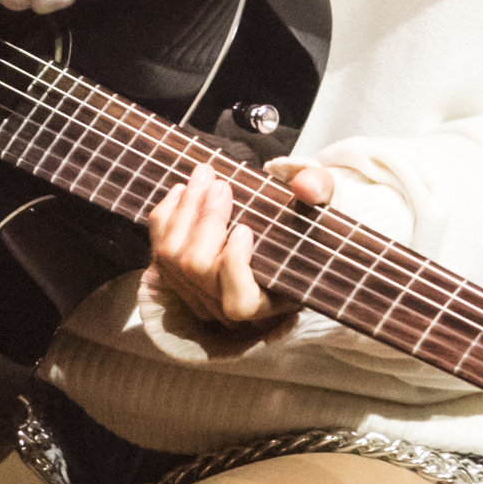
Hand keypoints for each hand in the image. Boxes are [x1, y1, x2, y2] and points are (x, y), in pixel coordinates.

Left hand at [148, 159, 333, 328]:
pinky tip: (180, 190)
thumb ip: (320, 192)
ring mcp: (199, 294)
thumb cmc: (305, 224)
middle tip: (221, 184)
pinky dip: (165, 217)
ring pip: (173, 259)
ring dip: (184, 211)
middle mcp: (228, 307)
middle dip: (206, 222)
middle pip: (199, 271)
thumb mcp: (324, 205)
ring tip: (203, 176)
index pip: (239, 303)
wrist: (285, 233)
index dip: (233, 266)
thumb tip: (305, 186)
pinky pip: (158, 250)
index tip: (245, 229)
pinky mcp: (178, 277)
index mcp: (270, 302)